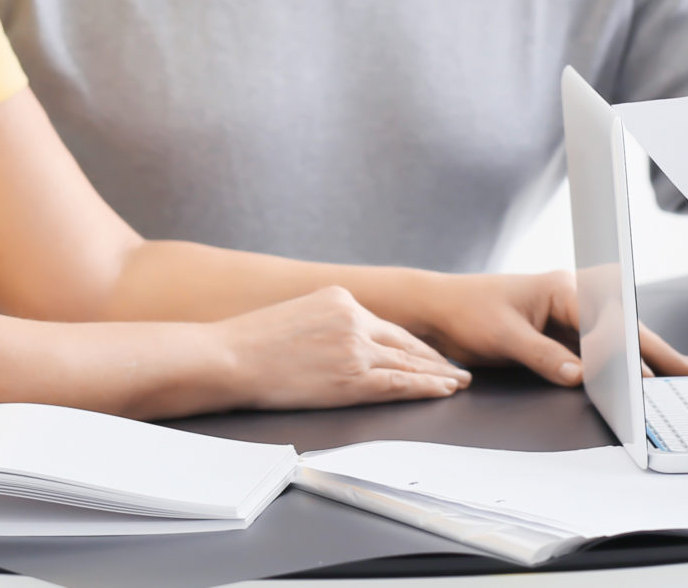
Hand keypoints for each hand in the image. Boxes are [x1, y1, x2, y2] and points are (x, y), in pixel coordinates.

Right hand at [214, 286, 471, 409]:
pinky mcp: (351, 376)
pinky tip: (443, 390)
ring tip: (458, 382)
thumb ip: (325, 323)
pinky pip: (398, 382)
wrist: (228, 357)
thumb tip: (338, 342)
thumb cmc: (248, 344)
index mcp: (340, 297)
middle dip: (433, 358)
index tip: (429, 352)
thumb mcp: (295, 315)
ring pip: (408, 362)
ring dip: (437, 374)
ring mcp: (355, 346)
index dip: (411, 342)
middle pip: (404, 342)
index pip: (385, 325)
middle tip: (457, 368)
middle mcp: (354, 317)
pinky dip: (425, 386)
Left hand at [404, 271, 687, 386]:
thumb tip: (580, 376)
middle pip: (621, 325)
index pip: (607, 319)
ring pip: (613, 337)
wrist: (436, 310)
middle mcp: (571, 297)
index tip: (649, 374)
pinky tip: (635, 376)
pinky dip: (616, 363)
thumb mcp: (504, 337)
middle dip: (654, 348)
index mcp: (562, 287)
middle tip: (686, 369)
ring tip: (674, 373)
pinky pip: (594, 349)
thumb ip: (544, 356)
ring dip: (641, 356)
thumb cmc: (466, 312)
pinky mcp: (557, 333)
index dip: (631, 348)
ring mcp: (566, 315)